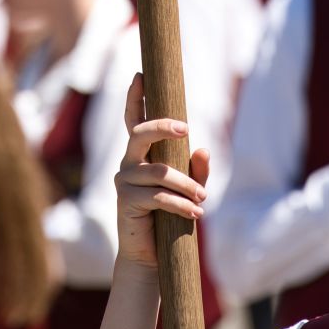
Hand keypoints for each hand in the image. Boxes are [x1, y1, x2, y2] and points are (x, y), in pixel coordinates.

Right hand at [114, 73, 209, 270]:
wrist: (150, 255)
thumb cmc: (168, 215)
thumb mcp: (187, 188)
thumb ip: (196, 170)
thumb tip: (203, 149)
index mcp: (140, 154)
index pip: (133, 119)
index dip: (134, 96)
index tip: (140, 74)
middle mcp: (128, 162)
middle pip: (139, 133)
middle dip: (161, 126)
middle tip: (185, 128)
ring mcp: (124, 181)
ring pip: (158, 171)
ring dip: (185, 184)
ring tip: (203, 198)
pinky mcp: (127, 202)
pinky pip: (158, 197)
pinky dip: (181, 204)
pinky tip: (196, 213)